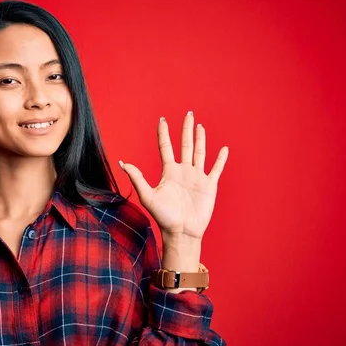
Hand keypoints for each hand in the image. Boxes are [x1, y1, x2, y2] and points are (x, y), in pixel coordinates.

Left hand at [120, 112, 228, 239]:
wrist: (181, 231)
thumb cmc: (163, 216)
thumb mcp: (148, 195)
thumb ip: (137, 177)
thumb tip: (122, 163)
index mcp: (168, 172)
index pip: (166, 147)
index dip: (164, 134)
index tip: (162, 120)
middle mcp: (183, 171)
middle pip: (185, 145)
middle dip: (186, 129)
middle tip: (188, 114)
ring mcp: (197, 177)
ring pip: (200, 153)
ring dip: (200, 139)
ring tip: (199, 126)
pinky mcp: (209, 185)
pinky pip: (216, 169)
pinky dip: (220, 159)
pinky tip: (223, 148)